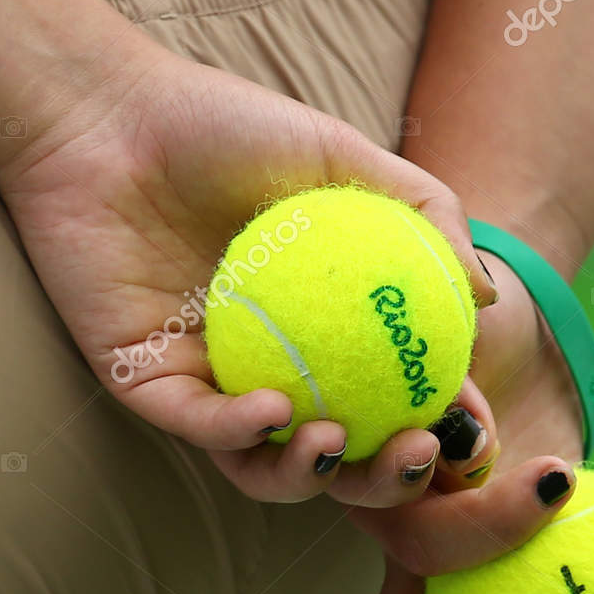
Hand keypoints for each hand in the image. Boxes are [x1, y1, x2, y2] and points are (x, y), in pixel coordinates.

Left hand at [0, 46, 498, 503]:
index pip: (389, 397)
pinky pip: (196, 426)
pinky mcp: (143, 383)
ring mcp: (206, 380)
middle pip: (337, 455)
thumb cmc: (220, 125)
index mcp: (319, 326)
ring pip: (262, 464)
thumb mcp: (339, 155)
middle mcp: (268, 363)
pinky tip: (273, 408)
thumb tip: (486, 295)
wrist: (107, 113)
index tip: (471, 424)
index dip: (437, 426)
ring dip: (308, 474)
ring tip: (338, 443)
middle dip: (384, 480)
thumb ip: (423, 213)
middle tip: (415, 452)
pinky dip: (238, 429)